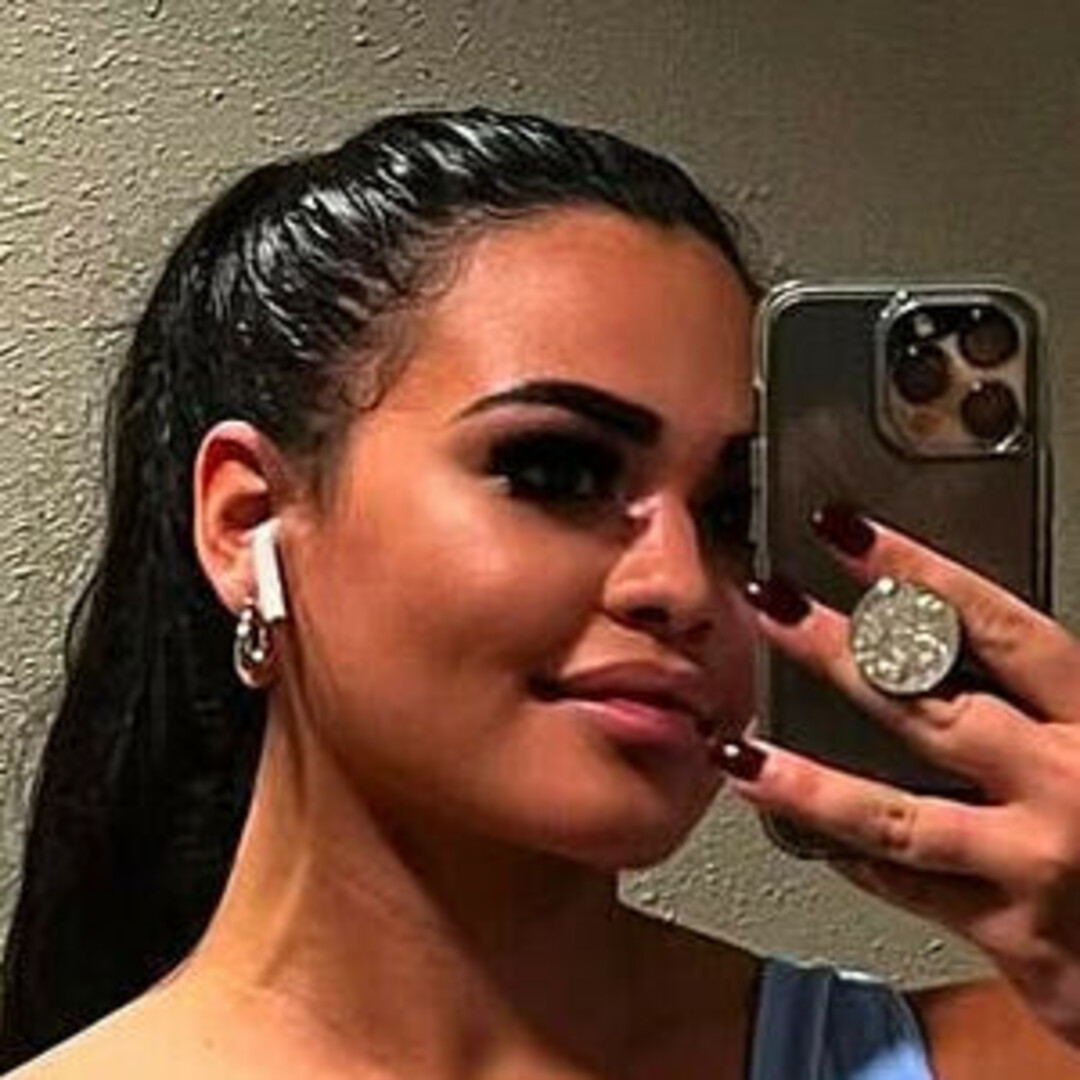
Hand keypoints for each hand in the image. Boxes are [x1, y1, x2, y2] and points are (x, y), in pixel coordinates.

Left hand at [720, 505, 1079, 1049]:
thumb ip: (1044, 697)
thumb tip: (958, 637)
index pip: (995, 625)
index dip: (914, 572)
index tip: (843, 532)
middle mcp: (1066, 781)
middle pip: (925, 703)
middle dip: (835, 650)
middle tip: (767, 607)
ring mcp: (1038, 861)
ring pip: (893, 814)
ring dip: (806, 784)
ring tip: (738, 754)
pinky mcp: (1018, 934)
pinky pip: (911, 887)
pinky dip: (852, 858)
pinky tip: (800, 833)